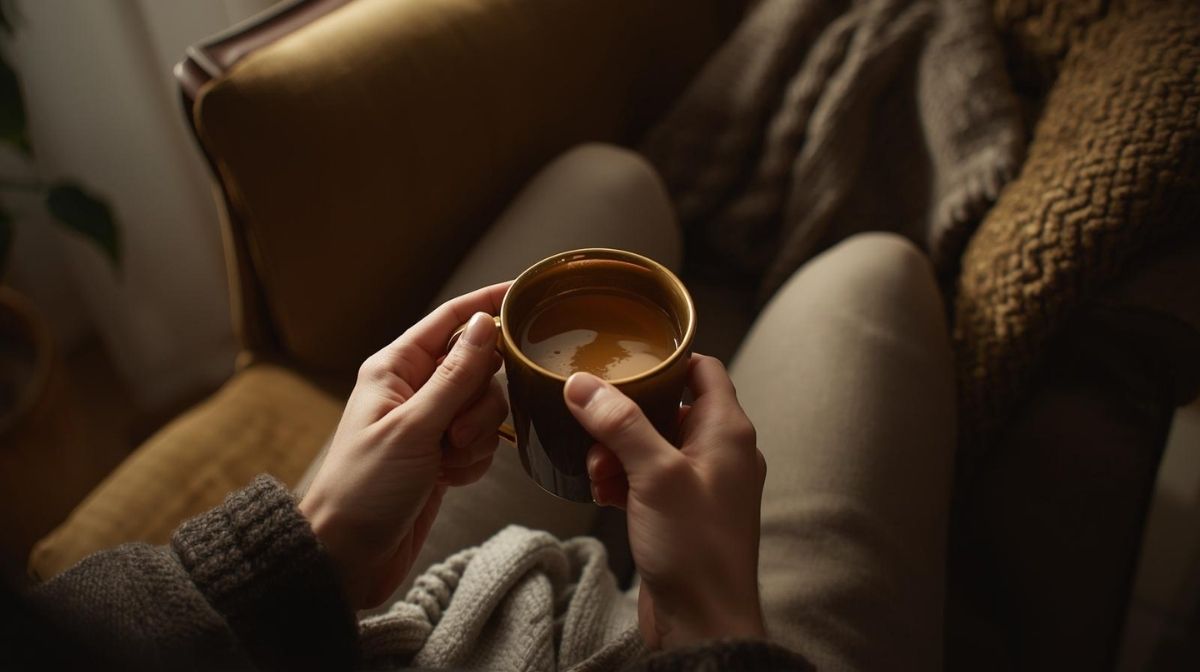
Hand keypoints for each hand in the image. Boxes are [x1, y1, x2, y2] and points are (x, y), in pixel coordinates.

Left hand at [300, 282, 510, 608]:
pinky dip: (474, 461)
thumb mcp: (414, 427)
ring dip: (477, 437)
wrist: (348, 556)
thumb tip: (486, 324)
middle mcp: (414, 389)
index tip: (527, 293)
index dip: (489, 305)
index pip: (452, 320)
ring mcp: (429, 423)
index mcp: (396, 368)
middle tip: (454, 434)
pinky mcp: (441, 455)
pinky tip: (450, 479)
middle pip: (479, 368)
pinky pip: (482, 443)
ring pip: (486, 408)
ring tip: (447, 461)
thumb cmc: (364, 489)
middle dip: (479, 403)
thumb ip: (456, 375)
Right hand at [563, 354, 766, 649]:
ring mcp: (703, 484)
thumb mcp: (655, 474)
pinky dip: (625, 479)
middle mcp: (721, 452)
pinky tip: (603, 492)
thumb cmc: (696, 548)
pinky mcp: (683, 513)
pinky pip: (650, 479)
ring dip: (620, 451)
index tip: (626, 360)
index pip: (703, 370)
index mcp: (728, 431)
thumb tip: (584, 384)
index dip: (667, 360)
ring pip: (654, 446)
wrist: (703, 622)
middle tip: (595, 430)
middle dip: (626, 417)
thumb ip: (620, 423)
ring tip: (597, 470)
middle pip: (670, 408)